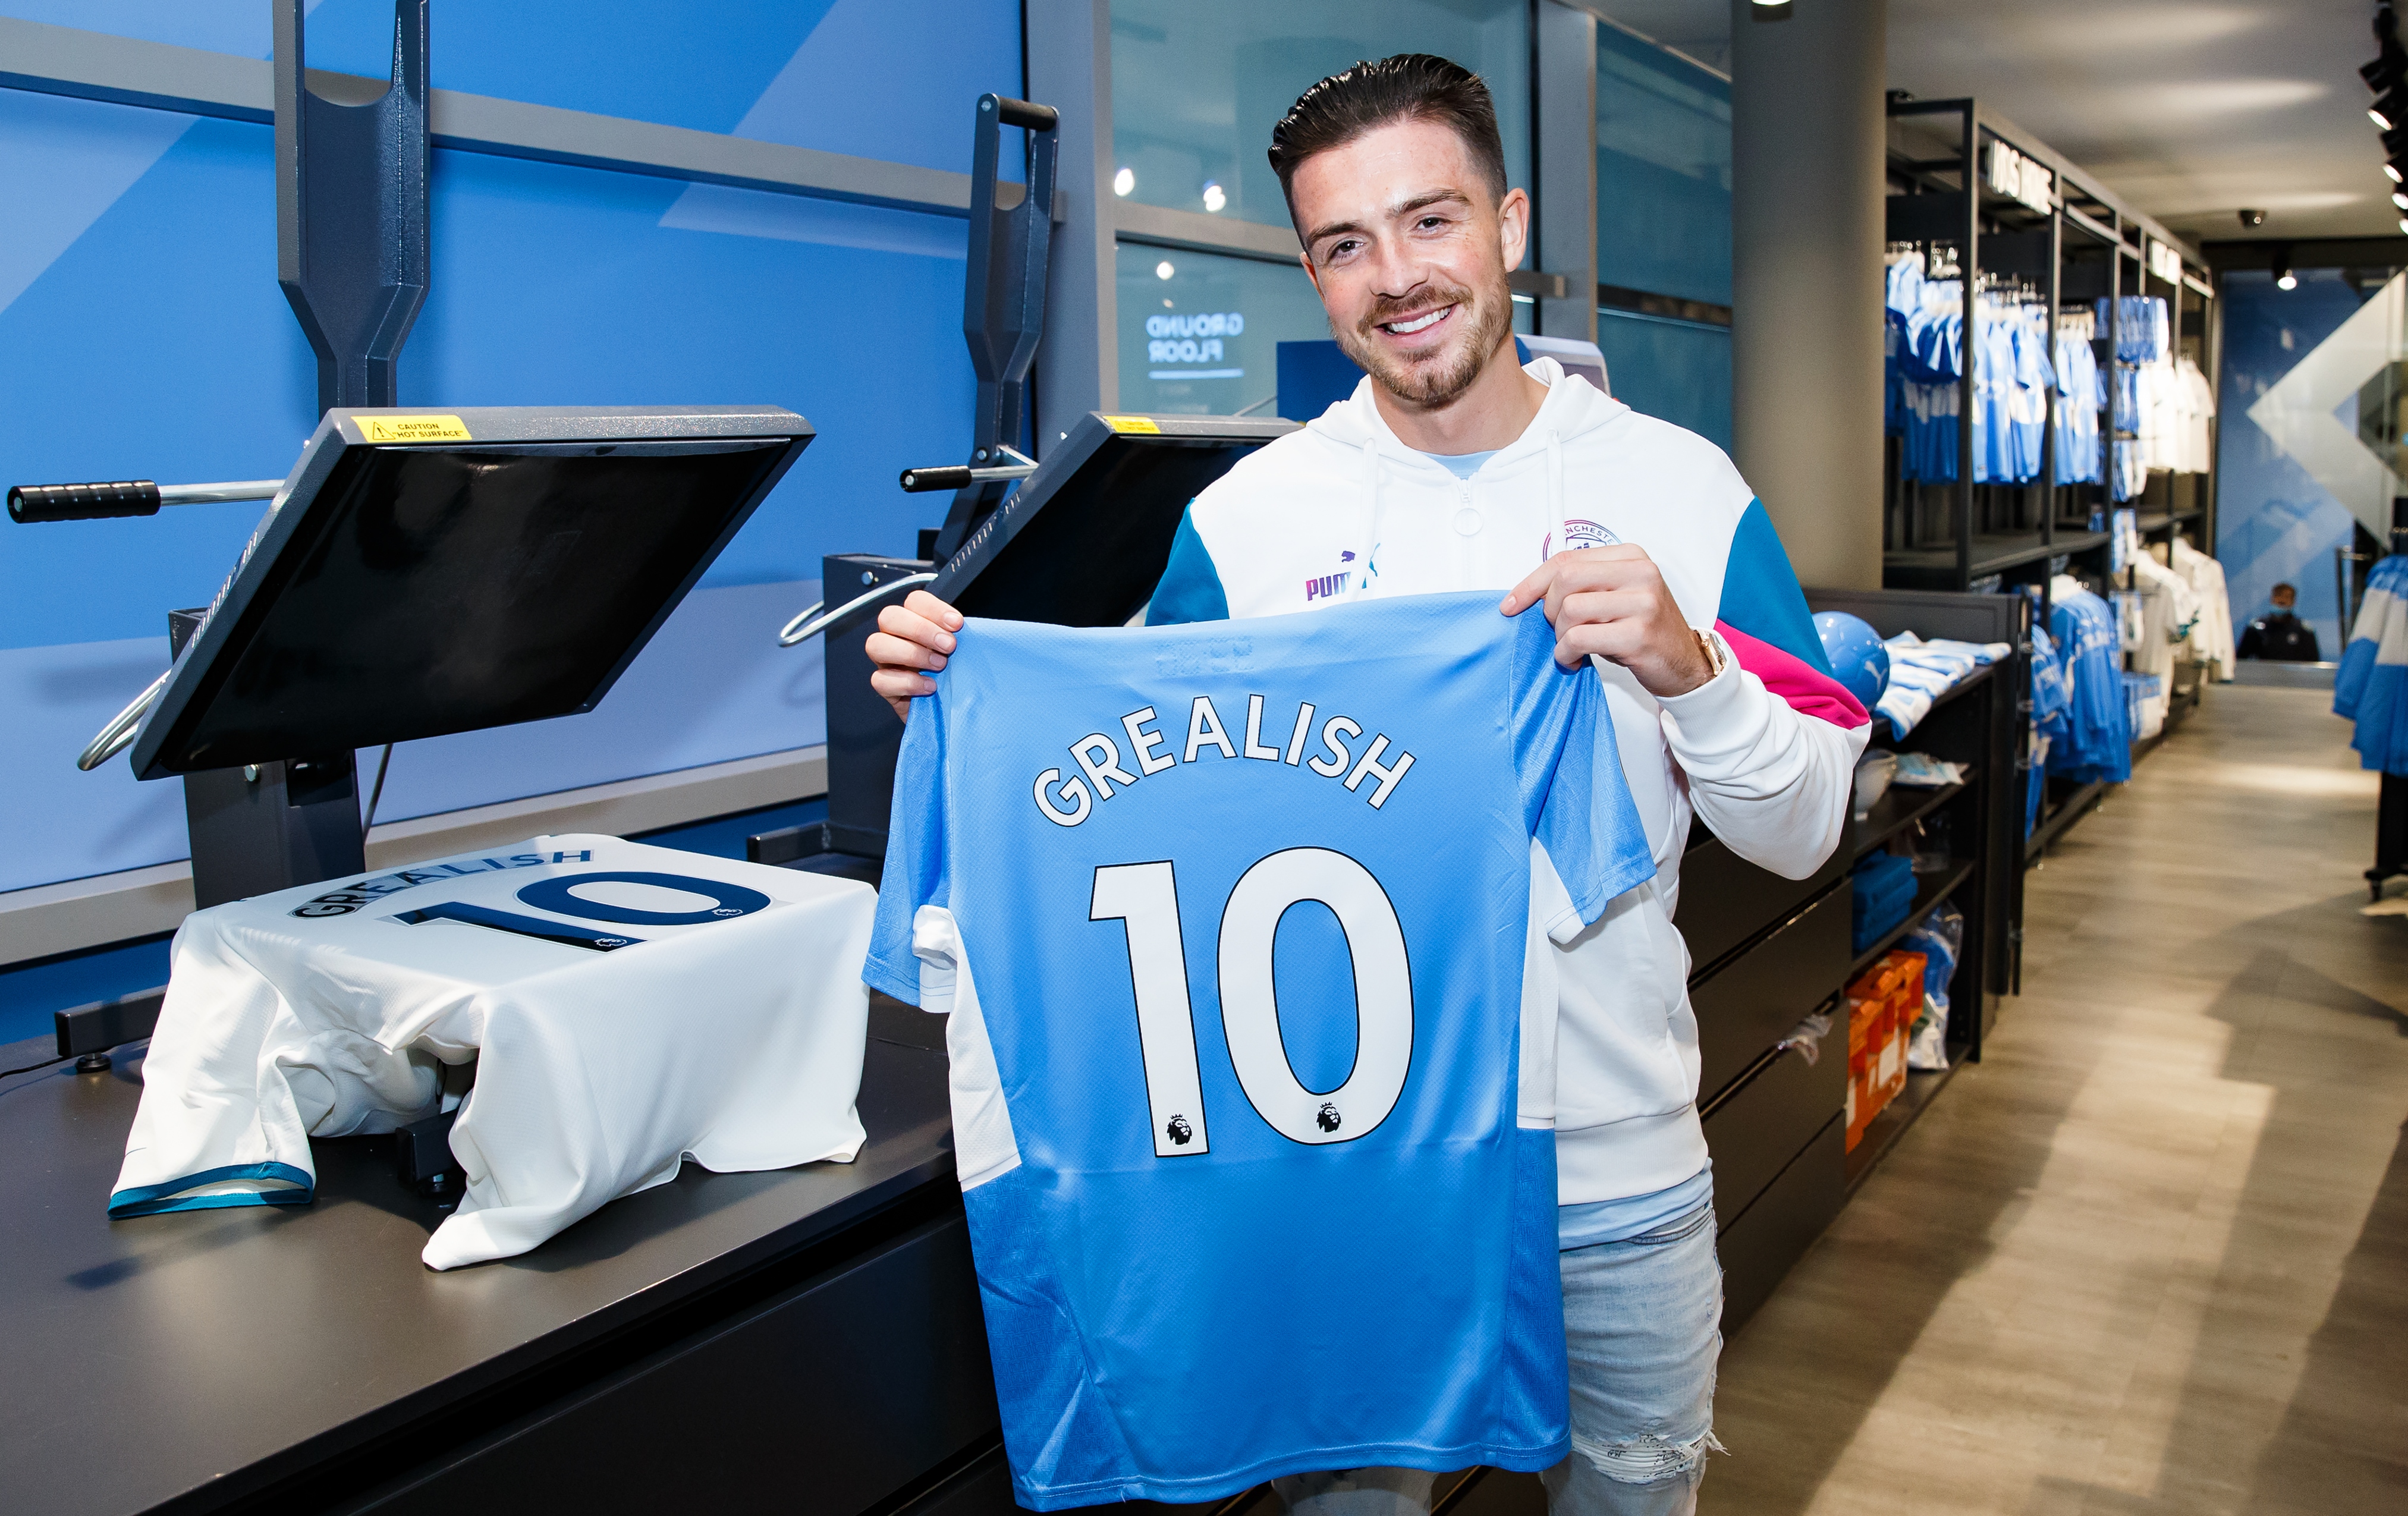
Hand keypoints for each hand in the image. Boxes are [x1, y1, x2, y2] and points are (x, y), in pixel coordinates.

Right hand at [867, 590, 964, 720]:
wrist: (950, 710)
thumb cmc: (955, 675)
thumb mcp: (962, 652)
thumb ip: (960, 637)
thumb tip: (968, 628)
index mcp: (916, 622)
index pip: (914, 601)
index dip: (934, 609)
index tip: (957, 624)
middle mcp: (896, 637)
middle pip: (889, 617)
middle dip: (920, 629)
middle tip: (948, 646)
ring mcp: (886, 662)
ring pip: (876, 645)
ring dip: (911, 653)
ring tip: (939, 665)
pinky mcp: (885, 687)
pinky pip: (880, 680)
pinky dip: (907, 682)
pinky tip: (930, 687)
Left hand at [1499, 545, 1712, 697]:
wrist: (1683, 664)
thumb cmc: (1643, 630)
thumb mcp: (1615, 597)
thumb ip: (1582, 585)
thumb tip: (1529, 593)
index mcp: (1630, 556)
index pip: (1566, 559)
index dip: (1531, 583)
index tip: (1512, 604)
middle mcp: (1639, 573)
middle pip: (1564, 579)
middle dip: (1548, 610)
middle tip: (1558, 630)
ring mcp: (1642, 602)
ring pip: (1569, 609)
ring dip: (1559, 636)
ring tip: (1572, 647)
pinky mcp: (1638, 633)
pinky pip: (1579, 638)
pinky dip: (1566, 653)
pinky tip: (1575, 659)